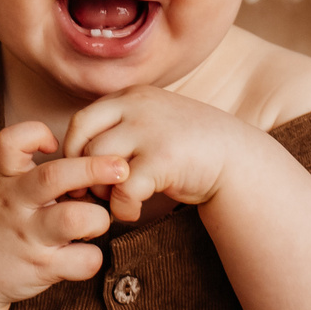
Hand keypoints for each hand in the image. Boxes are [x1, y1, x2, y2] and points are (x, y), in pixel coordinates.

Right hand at [0, 121, 121, 309]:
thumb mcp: (5, 189)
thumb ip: (39, 172)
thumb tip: (96, 158)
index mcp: (7, 179)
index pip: (10, 142)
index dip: (35, 133)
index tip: (55, 141)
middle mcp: (16, 204)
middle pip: (54, 176)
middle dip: (94, 168)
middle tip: (122, 167)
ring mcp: (29, 237)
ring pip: (75, 219)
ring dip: (99, 218)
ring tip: (96, 222)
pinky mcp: (43, 268)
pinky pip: (86, 260)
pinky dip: (95, 257)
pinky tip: (84, 253)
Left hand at [60, 86, 251, 222]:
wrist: (238, 160)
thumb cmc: (189, 148)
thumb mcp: (152, 121)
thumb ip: (118, 127)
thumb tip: (73, 158)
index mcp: (132, 96)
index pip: (81, 122)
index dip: (75, 153)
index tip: (85, 175)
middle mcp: (138, 107)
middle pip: (84, 143)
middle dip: (83, 174)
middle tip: (95, 193)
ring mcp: (151, 131)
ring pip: (99, 166)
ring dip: (102, 192)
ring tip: (117, 201)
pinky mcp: (163, 159)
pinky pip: (122, 189)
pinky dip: (122, 208)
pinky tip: (133, 212)